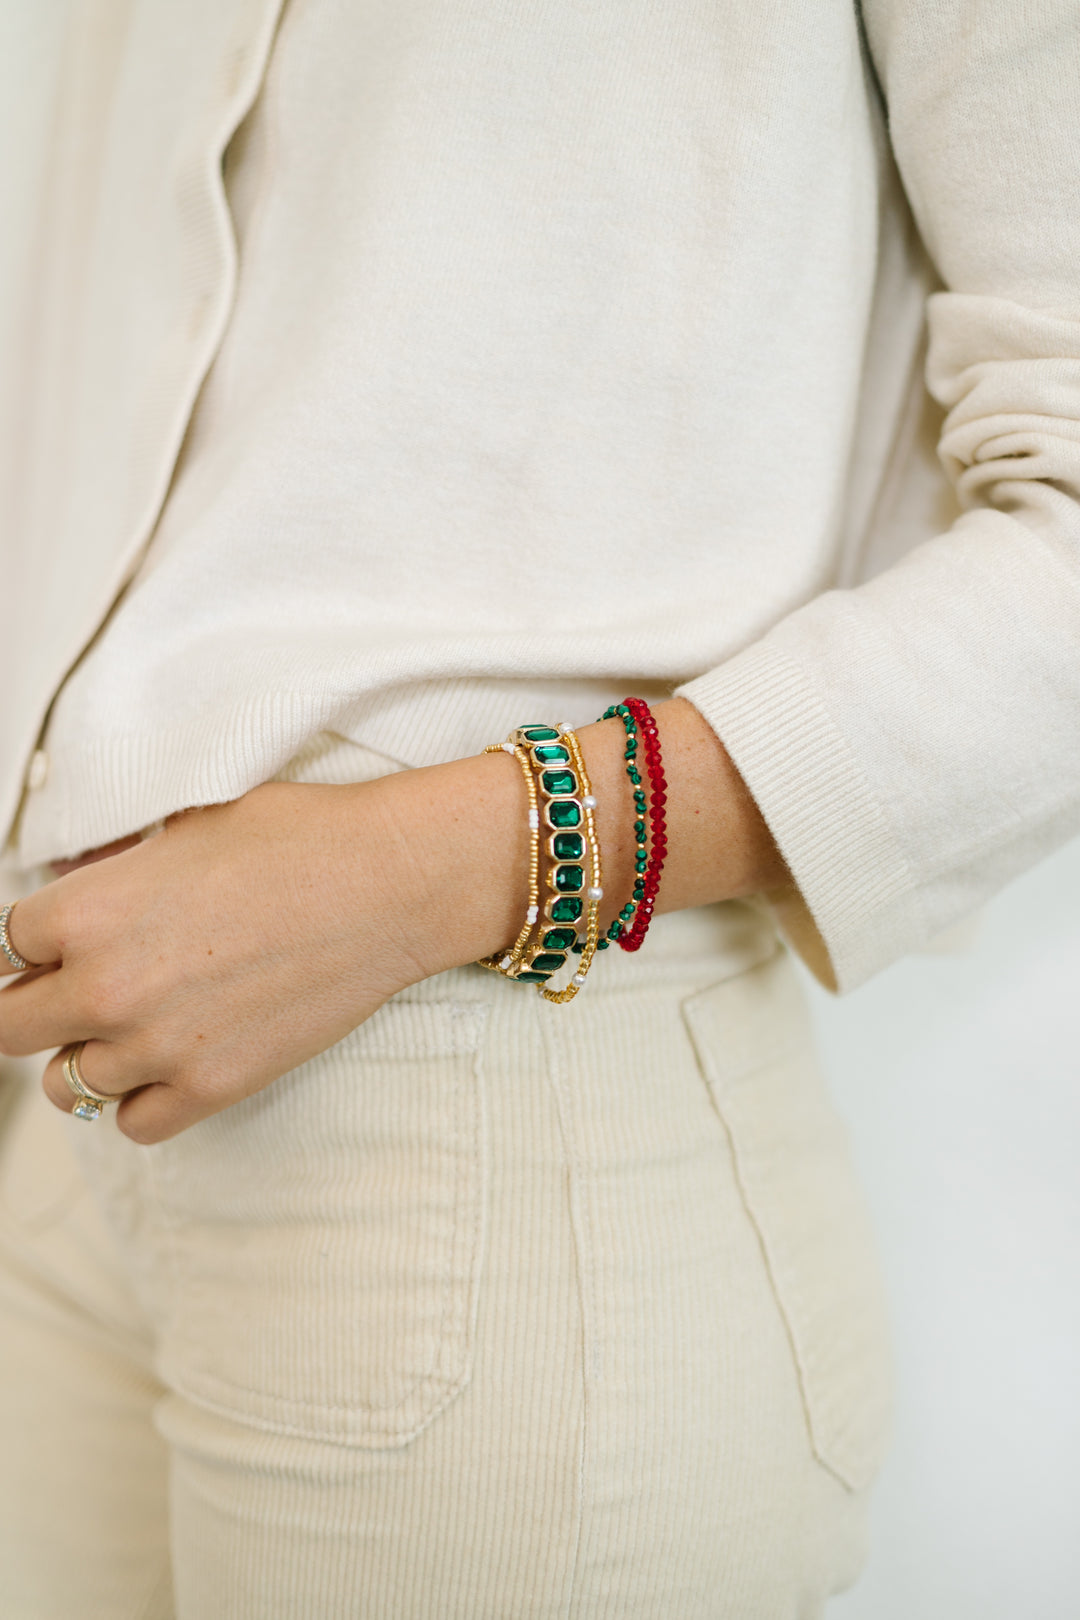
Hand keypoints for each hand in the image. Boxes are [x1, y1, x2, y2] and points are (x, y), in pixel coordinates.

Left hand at [0, 701, 786, 1143]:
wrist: (392, 882)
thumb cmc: (298, 836)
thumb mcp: (184, 824)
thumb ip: (111, 870)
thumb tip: (77, 889)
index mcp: (88, 909)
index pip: (6, 944)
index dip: (36, 939)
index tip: (63, 939)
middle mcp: (107, 986)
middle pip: (7, 1027)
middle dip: (32, 1003)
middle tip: (75, 988)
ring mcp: (159, 1045)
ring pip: (66, 1082)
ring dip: (88, 1052)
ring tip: (132, 1022)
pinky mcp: (213, 1085)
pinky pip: (133, 1123)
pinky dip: (141, 1099)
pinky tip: (168, 1060)